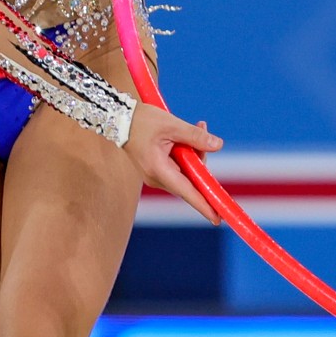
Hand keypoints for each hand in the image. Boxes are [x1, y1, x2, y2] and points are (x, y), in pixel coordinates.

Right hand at [125, 102, 224, 224]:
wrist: (118, 118)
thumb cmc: (142, 121)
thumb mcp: (171, 124)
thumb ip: (195, 136)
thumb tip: (217, 145)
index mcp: (158, 170)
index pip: (186, 192)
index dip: (204, 205)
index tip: (217, 218)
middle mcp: (156, 178)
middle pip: (190, 180)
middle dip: (202, 160)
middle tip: (203, 129)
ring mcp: (155, 176)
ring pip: (185, 173)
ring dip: (194, 153)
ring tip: (196, 127)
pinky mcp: (156, 170)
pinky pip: (178, 167)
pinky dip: (186, 154)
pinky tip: (185, 136)